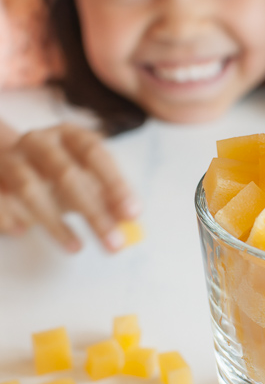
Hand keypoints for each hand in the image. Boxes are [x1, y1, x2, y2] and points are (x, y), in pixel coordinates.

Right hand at [0, 123, 139, 252]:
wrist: (4, 162)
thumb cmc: (55, 174)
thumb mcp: (86, 181)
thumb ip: (108, 197)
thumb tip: (129, 220)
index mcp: (68, 135)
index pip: (94, 153)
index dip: (115, 182)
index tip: (132, 214)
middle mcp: (38, 141)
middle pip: (66, 173)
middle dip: (92, 212)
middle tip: (113, 243)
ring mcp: (8, 158)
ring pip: (28, 188)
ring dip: (54, 223)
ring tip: (76, 248)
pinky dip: (11, 219)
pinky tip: (22, 231)